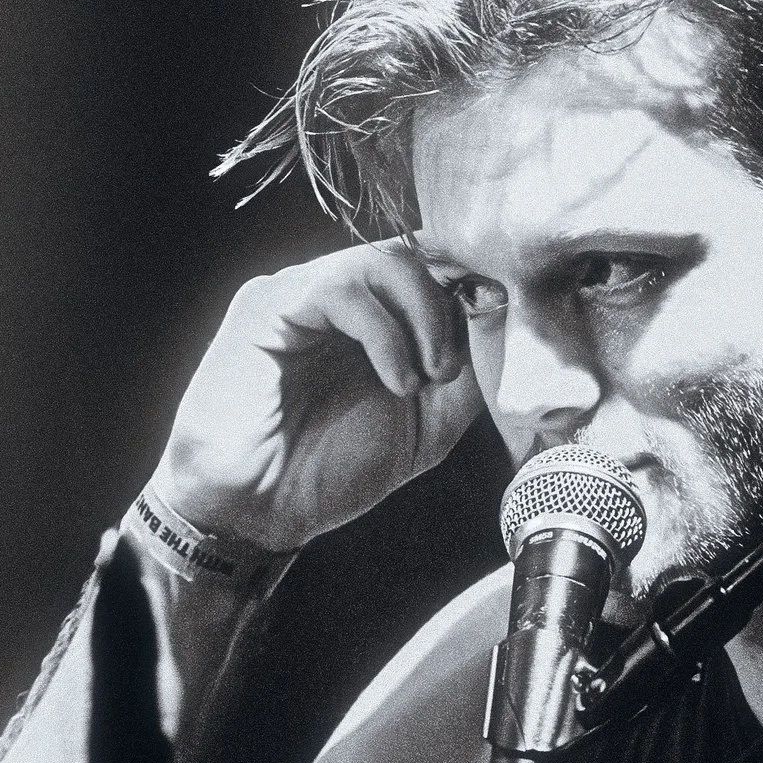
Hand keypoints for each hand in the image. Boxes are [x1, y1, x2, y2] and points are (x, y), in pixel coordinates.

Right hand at [146, 240, 485, 557]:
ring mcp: (301, 293)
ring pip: (384, 258)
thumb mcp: (428, 424)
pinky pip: (340, 285)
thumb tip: (506, 318)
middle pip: (416, 251)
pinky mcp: (269, 304)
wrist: (257, 511)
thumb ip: (469, 373)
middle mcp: (338, 295)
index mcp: (375, 317)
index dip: (474, 285)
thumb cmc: (331, 470)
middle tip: (454, 369)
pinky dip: (385, 331)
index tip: (502, 327)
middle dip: (453, 303)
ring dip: (425, 316)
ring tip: (428, 377)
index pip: (433, 265)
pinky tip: (397, 379)